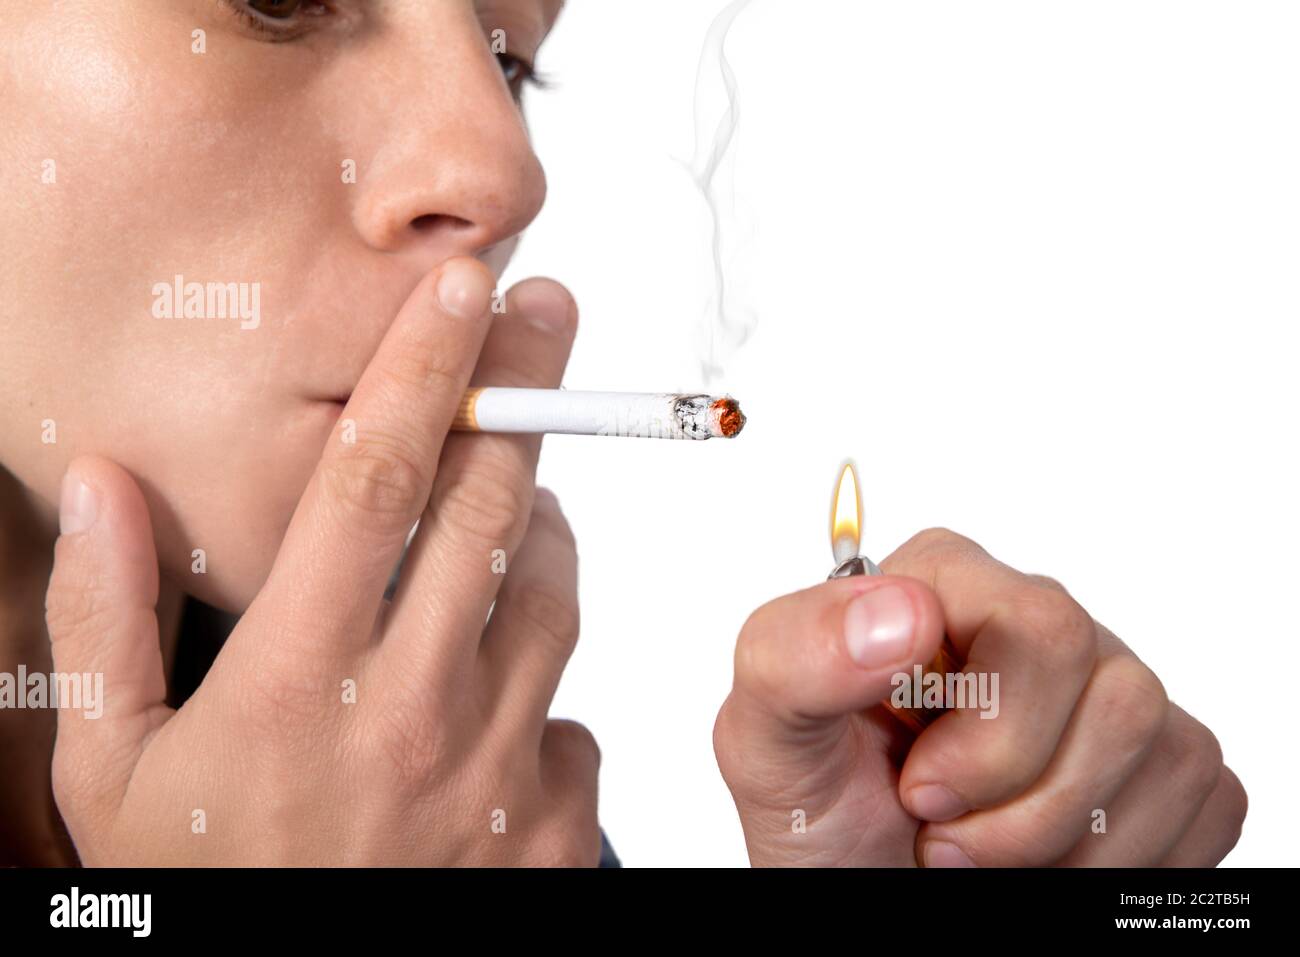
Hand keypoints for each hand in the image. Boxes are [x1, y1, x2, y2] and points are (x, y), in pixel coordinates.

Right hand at [44, 258, 600, 864]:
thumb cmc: (204, 893)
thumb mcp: (109, 771)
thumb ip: (105, 621)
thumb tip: (109, 488)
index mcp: (296, 678)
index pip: (375, 479)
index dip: (425, 365)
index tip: (465, 283)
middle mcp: (414, 709)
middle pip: (494, 506)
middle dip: (526, 392)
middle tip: (544, 321)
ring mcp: (499, 770)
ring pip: (555, 594)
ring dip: (543, 527)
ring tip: (516, 506)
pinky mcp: (555, 825)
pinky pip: (575, 710)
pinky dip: (546, 678)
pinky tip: (499, 693)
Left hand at [713, 528, 1245, 866]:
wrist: (859, 882)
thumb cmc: (817, 806)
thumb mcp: (766, 739)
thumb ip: (797, 655)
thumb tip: (901, 609)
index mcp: (944, 584)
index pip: (1039, 621)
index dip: (993, 731)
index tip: (920, 792)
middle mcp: (1036, 621)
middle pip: (1115, 688)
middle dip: (1025, 799)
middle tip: (939, 835)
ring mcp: (1106, 686)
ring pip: (1162, 746)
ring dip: (1061, 840)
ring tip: (976, 854)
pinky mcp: (1161, 757)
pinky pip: (1202, 801)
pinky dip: (1117, 864)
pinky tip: (1042, 861)